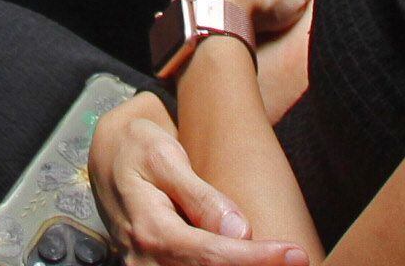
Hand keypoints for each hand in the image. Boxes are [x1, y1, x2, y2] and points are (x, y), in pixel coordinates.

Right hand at [86, 96, 308, 265]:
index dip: (256, 260)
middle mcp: (146, 262)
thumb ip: (200, 195)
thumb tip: (239, 230)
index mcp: (151, 230)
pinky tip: (251, 259)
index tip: (294, 255)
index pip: (211, 255)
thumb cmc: (137, 150)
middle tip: (299, 259)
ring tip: (280, 259)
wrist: (106, 159)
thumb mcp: (164, 156)